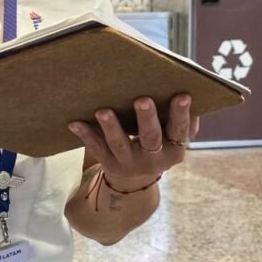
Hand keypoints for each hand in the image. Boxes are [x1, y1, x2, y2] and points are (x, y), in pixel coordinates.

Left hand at [68, 94, 199, 189]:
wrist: (135, 179)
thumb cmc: (158, 143)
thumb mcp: (173, 136)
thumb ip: (180, 117)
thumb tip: (186, 82)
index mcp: (174, 148)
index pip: (180, 130)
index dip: (181, 114)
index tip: (182, 95)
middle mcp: (154, 159)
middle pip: (150, 137)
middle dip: (146, 119)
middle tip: (141, 100)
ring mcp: (130, 163)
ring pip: (120, 144)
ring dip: (111, 127)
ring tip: (103, 111)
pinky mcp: (109, 164)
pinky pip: (96, 149)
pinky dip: (85, 135)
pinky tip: (74, 122)